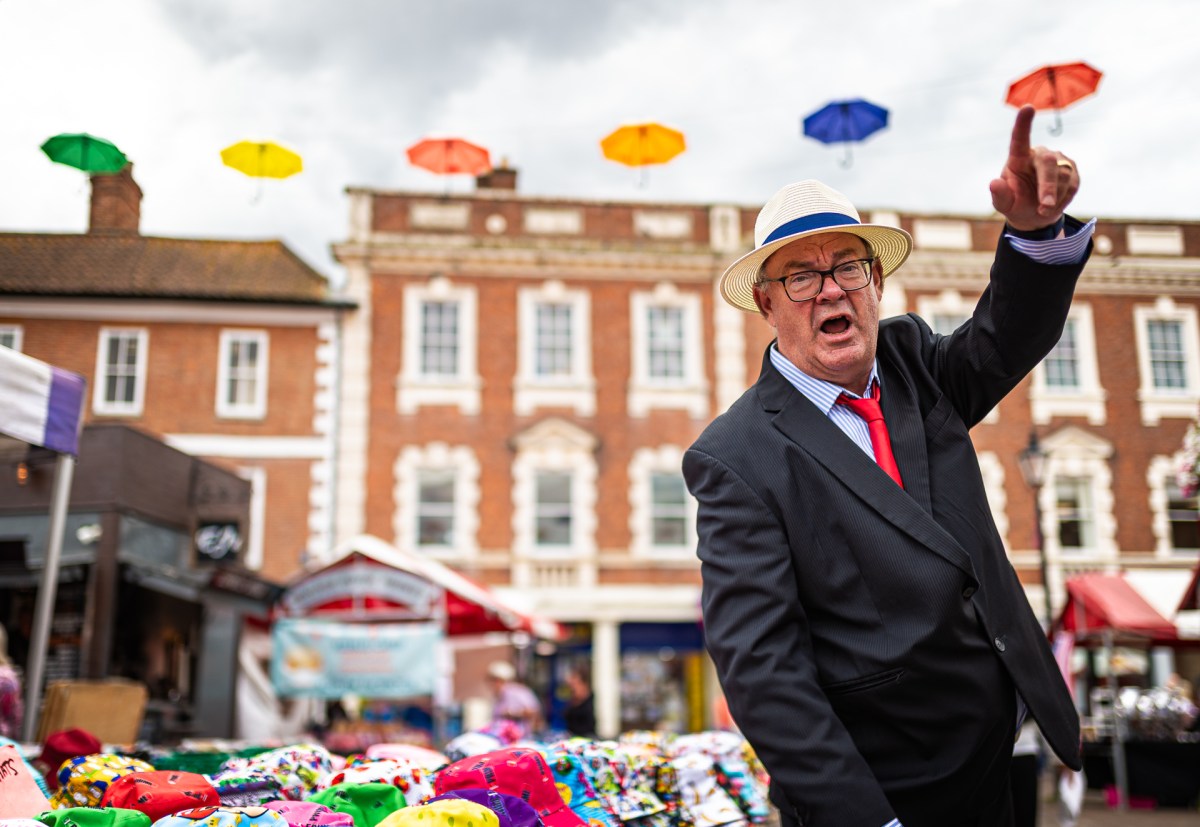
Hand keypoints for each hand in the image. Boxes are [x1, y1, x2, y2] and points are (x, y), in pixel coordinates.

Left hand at [989, 105, 1079, 231]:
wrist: (1035, 214)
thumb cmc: (1016, 203)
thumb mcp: (1004, 204)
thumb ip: (999, 195)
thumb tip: (993, 183)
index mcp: (1018, 158)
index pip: (1019, 139)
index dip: (1023, 124)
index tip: (1027, 107)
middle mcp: (1039, 154)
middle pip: (1048, 163)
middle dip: (1047, 187)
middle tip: (1044, 208)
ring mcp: (1058, 160)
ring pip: (1063, 177)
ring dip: (1053, 198)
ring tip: (1042, 210)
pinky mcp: (1072, 169)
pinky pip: (1072, 185)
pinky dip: (1062, 200)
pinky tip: (1053, 204)